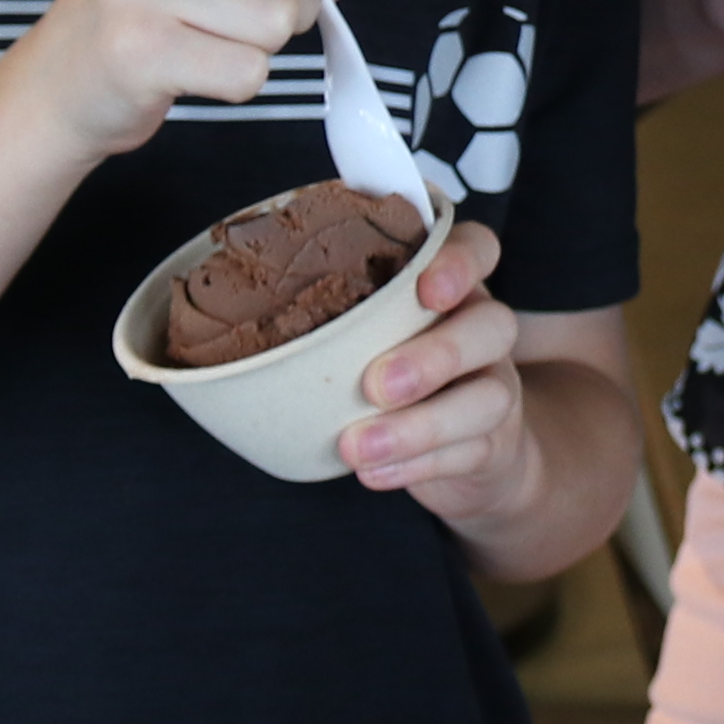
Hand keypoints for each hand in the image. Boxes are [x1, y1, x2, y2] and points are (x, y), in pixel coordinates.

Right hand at [5, 0, 359, 160]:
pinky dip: (235, 81)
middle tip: (243, 14)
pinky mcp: (138, 49)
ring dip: (261, 45)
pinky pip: (249, 72)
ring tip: (210, 37)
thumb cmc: (145, 1)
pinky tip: (192, 67)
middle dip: (296, 5)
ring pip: (280, 21)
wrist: (61, 79)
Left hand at [340, 216, 539, 516]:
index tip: (426, 288)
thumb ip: (333, 318)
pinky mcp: (495, 444)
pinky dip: (417, 466)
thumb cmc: (394, 371)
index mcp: (454, 288)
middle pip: (493, 325)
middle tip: (374, 385)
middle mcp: (484, 331)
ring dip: (420, 425)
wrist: (465, 453)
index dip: (461, 262)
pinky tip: (373, 473)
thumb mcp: (368, 332)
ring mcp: (497, 388)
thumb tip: (226, 331)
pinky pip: (470, 453)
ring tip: (357, 447)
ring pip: (489, 397)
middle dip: (437, 355)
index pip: (480, 249)